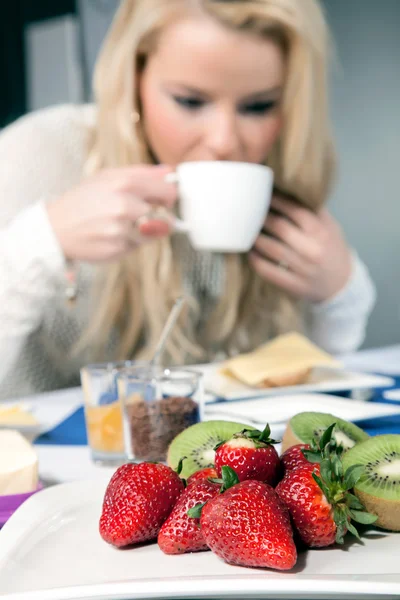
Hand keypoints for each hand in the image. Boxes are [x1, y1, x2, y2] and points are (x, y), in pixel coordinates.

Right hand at [47, 165, 176, 261]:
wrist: (55, 228)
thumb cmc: (82, 201)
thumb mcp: (107, 177)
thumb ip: (141, 173)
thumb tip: (169, 171)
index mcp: (125, 183)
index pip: (168, 191)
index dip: (168, 197)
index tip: (162, 200)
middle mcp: (125, 206)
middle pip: (166, 217)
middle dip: (158, 218)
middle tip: (138, 215)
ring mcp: (122, 229)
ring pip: (153, 234)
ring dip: (143, 232)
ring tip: (120, 225)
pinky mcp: (118, 249)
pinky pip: (137, 247)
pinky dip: (129, 243)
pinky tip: (111, 236)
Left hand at [249, 195, 351, 302]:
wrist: (342, 285)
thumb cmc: (331, 250)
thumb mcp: (330, 227)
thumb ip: (313, 210)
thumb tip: (288, 190)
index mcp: (322, 232)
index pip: (295, 210)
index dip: (276, 201)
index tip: (264, 195)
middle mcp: (313, 250)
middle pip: (280, 228)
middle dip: (261, 218)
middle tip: (249, 211)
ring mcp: (304, 269)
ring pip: (272, 249)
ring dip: (255, 238)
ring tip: (246, 230)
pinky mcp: (294, 285)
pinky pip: (268, 271)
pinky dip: (256, 260)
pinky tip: (250, 252)